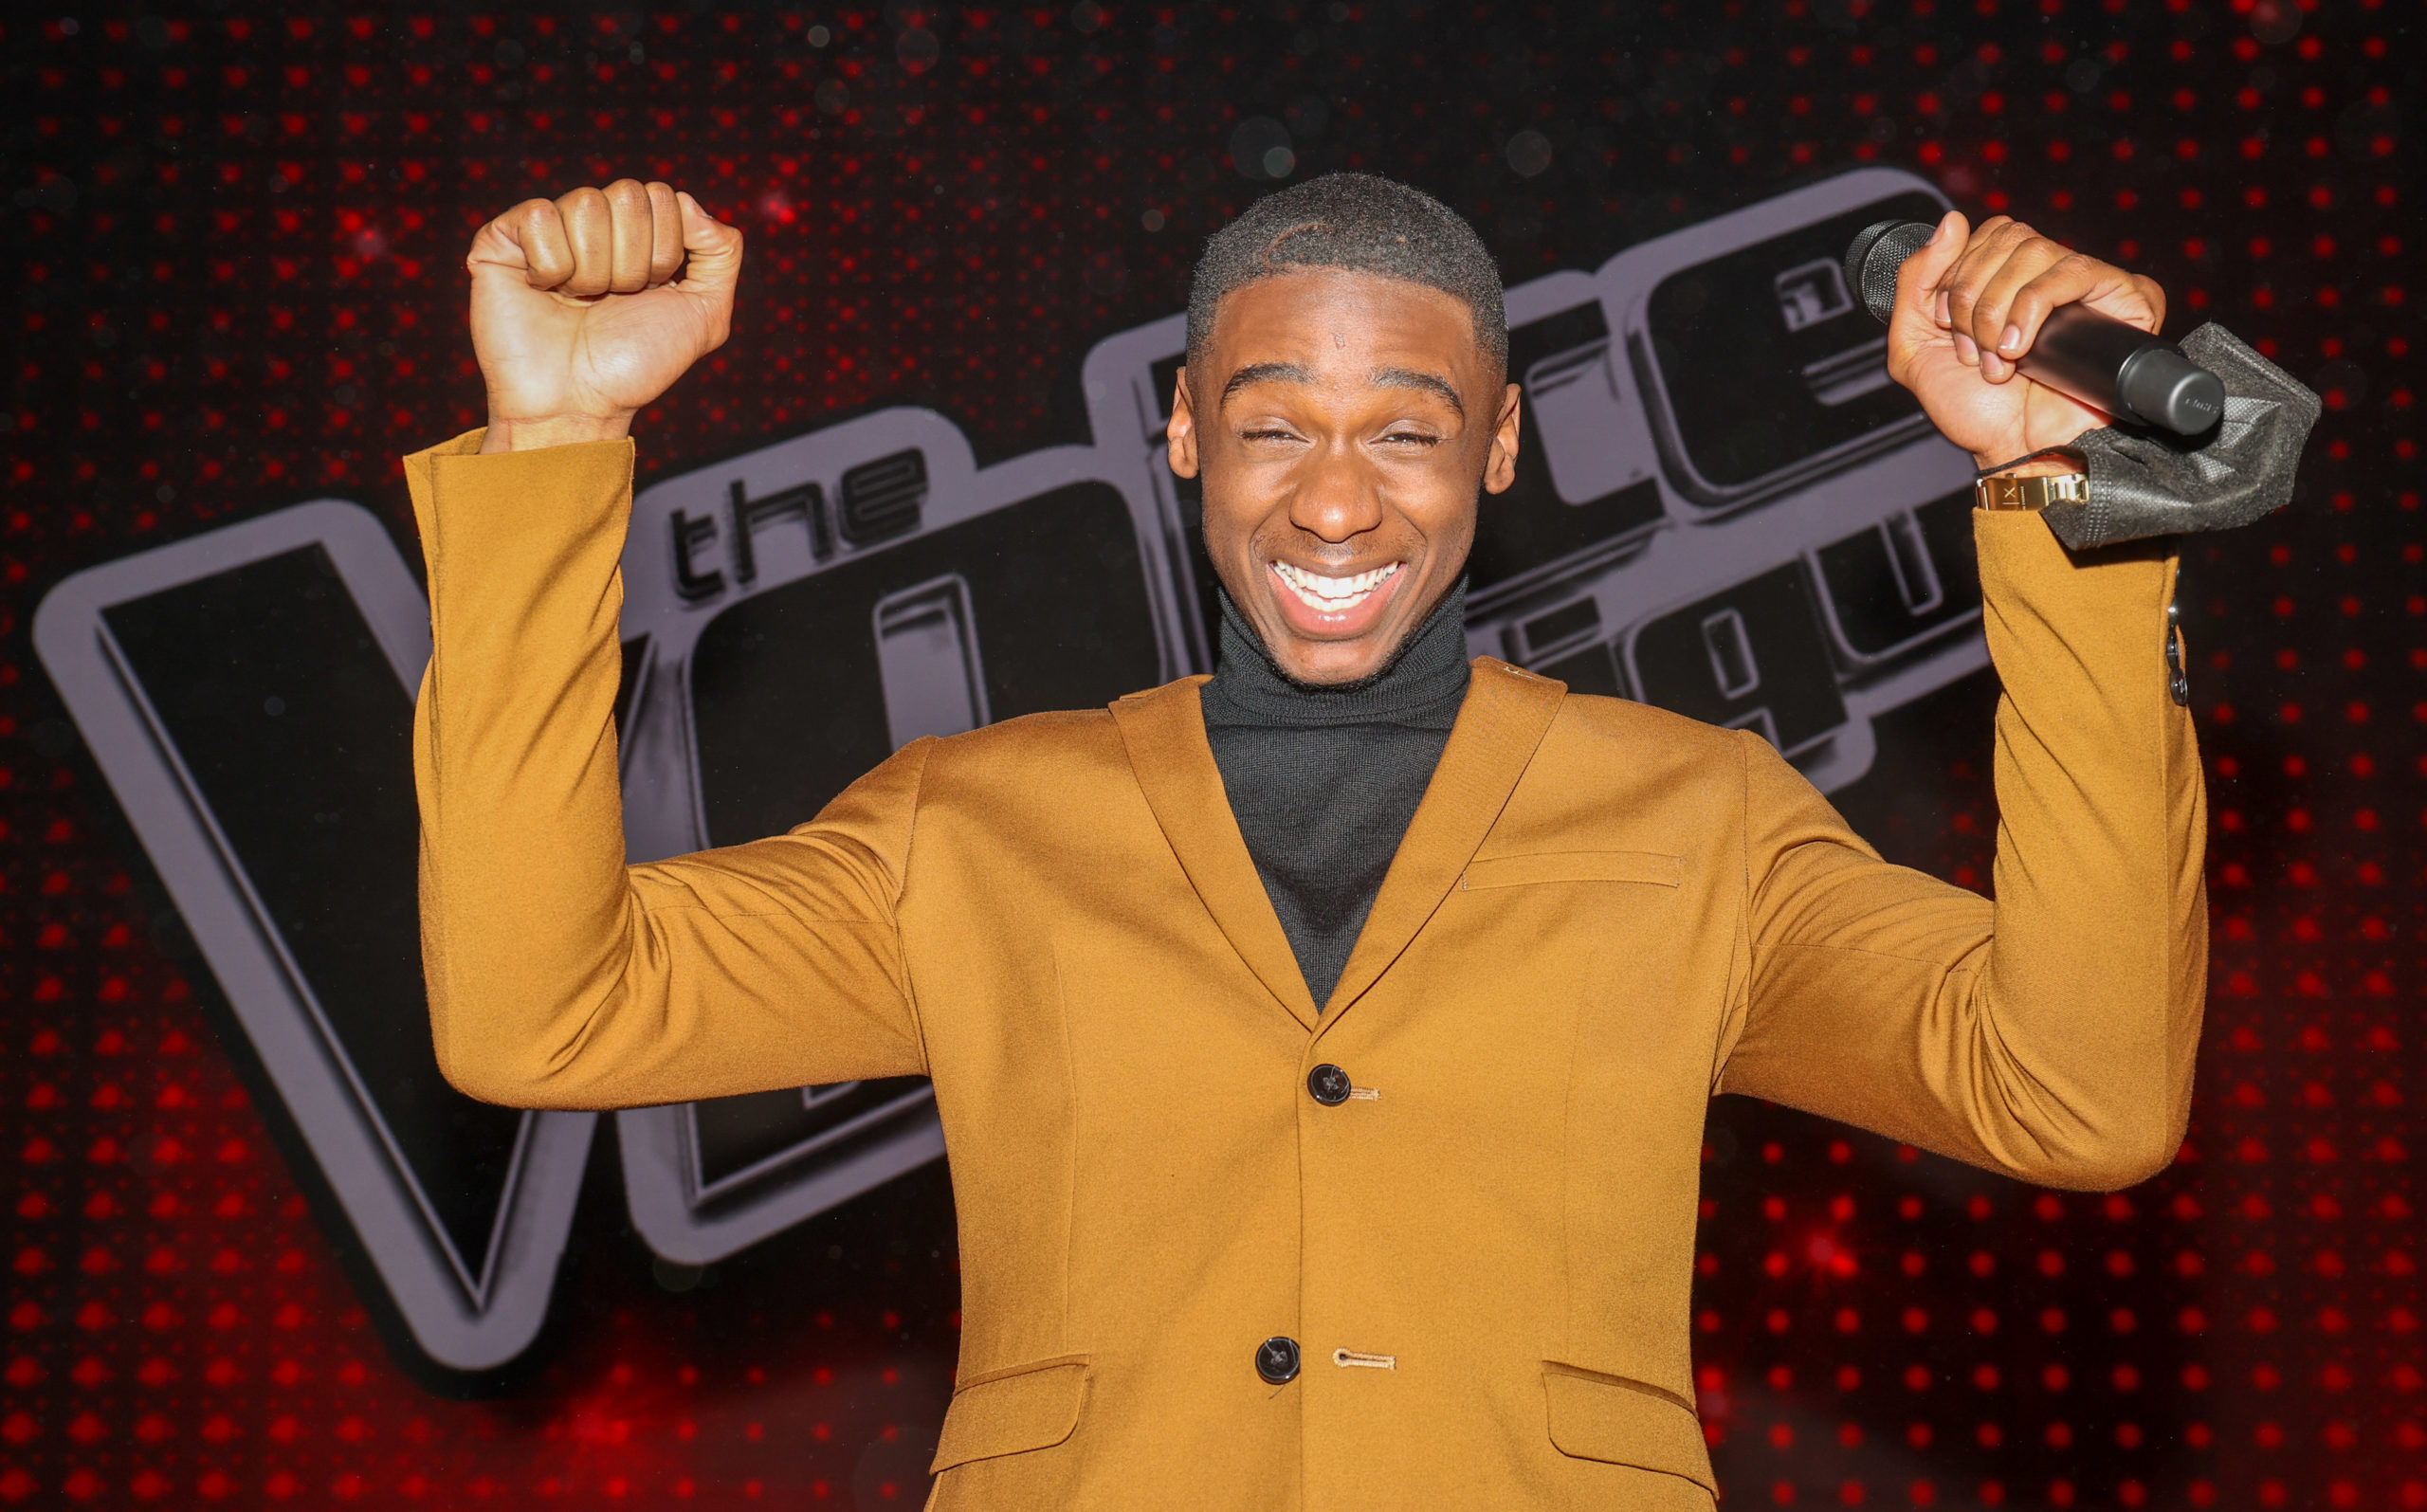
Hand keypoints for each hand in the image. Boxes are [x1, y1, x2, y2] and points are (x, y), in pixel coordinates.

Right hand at [465, 180, 743, 452]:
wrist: (579, 403)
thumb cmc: (635, 365)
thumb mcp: (704, 316)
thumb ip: (721, 254)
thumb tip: (689, 202)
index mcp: (638, 235)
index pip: (663, 197)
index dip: (663, 252)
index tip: (647, 294)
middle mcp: (594, 225)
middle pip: (627, 194)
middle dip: (630, 262)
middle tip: (611, 300)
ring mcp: (548, 229)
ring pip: (585, 203)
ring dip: (592, 270)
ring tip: (578, 303)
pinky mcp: (502, 239)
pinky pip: (539, 215)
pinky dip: (550, 266)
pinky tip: (543, 292)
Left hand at [1885, 211, 2167, 471]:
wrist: (2017, 451)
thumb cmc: (1975, 410)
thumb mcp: (1915, 348)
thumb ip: (1914, 283)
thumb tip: (1951, 221)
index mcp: (2005, 277)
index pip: (1983, 235)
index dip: (1957, 278)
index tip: (1948, 328)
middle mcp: (2045, 275)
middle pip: (2006, 237)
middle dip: (1973, 298)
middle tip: (1974, 350)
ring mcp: (2084, 283)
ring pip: (2033, 250)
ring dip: (1999, 310)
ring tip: (1999, 359)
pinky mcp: (2123, 295)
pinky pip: (2072, 270)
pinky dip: (2033, 307)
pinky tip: (2021, 347)